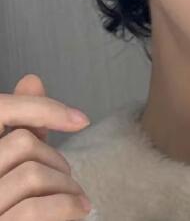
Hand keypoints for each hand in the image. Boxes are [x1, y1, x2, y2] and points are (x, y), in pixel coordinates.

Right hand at [0, 74, 92, 219]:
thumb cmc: (11, 207)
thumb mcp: (11, 167)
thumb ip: (20, 129)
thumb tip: (32, 79)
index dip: (42, 108)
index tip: (81, 118)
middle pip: (22, 143)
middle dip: (56, 158)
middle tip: (68, 181)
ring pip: (32, 172)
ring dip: (65, 184)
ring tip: (75, 199)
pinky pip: (33, 209)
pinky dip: (65, 207)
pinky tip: (78, 211)